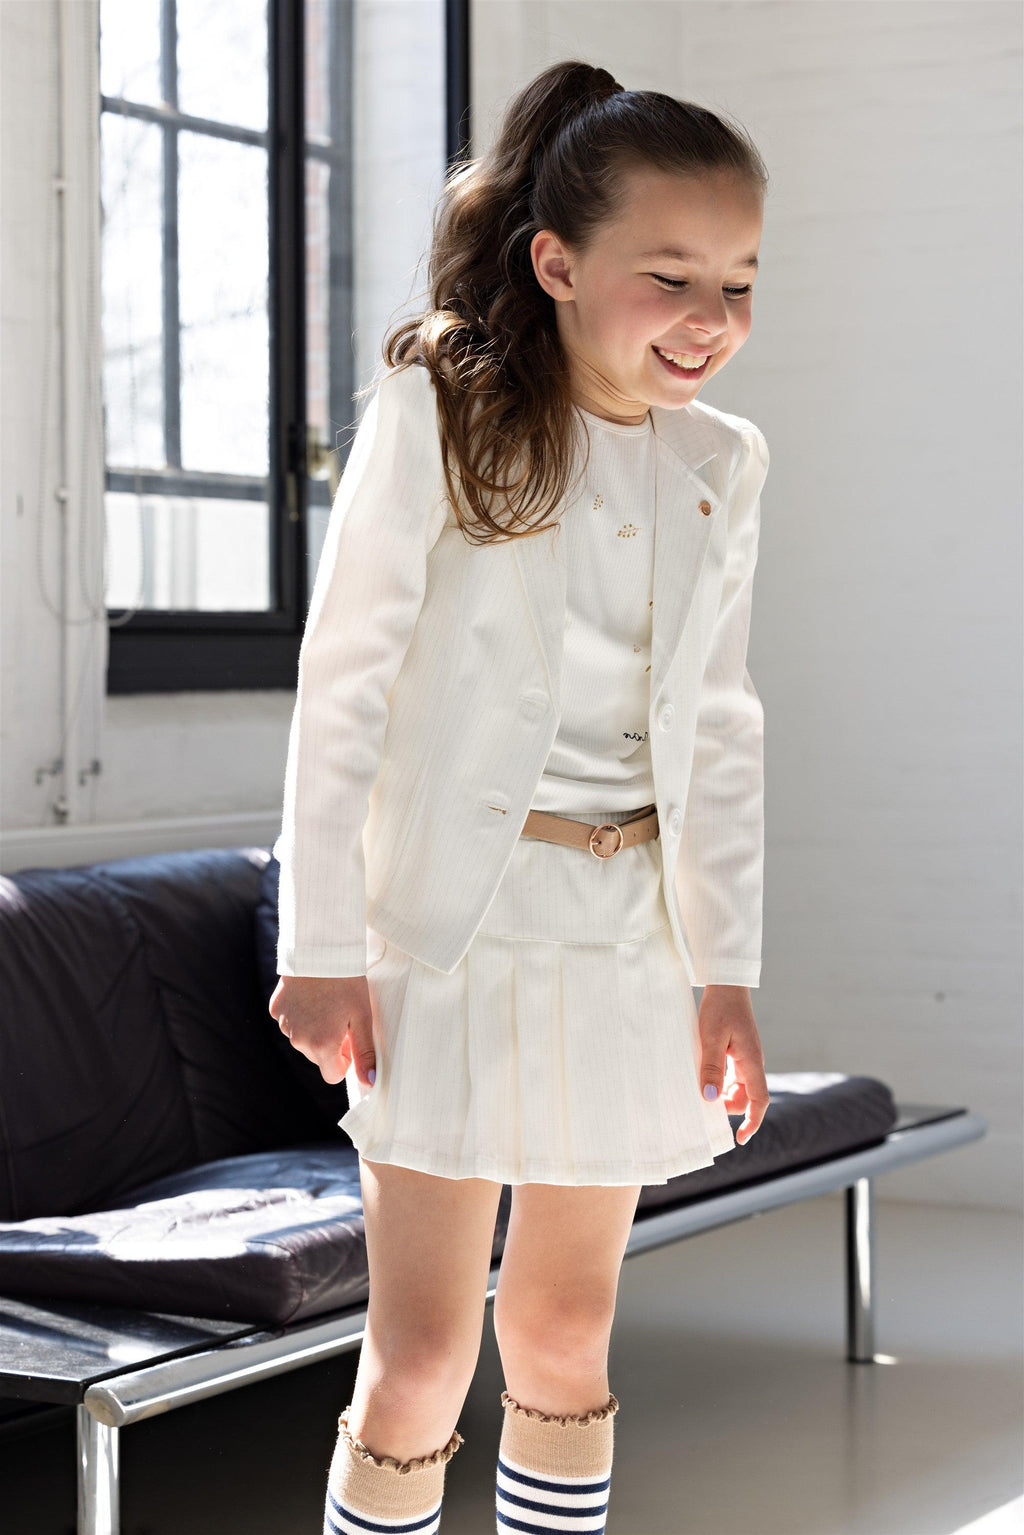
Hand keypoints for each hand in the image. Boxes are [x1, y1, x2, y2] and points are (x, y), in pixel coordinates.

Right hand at [268, 974, 376, 1087]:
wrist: (320, 950)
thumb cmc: (347, 983)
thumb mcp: (362, 1017)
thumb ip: (365, 1052)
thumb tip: (370, 1082)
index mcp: (322, 1045)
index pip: (332, 1076)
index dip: (344, 1061)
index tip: (350, 1040)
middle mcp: (299, 1040)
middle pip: (318, 1057)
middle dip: (330, 1044)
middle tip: (341, 1016)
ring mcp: (285, 1025)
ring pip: (303, 1040)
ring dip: (314, 1029)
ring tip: (326, 1002)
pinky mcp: (276, 1010)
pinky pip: (290, 1022)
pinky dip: (300, 1015)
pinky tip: (310, 996)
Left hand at [696, 984, 769, 1145]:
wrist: (726, 985)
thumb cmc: (720, 1008)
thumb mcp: (711, 1038)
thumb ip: (712, 1068)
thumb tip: (710, 1098)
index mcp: (752, 1062)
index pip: (759, 1101)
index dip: (752, 1122)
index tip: (740, 1139)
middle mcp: (752, 1063)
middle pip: (745, 1098)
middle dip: (727, 1107)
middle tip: (701, 1103)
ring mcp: (745, 1058)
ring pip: (737, 1088)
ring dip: (721, 1094)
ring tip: (698, 1087)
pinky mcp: (737, 1052)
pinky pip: (731, 1076)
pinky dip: (719, 1082)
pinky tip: (702, 1076)